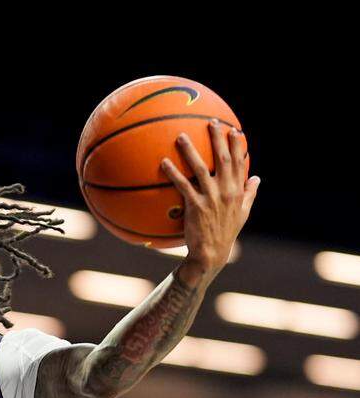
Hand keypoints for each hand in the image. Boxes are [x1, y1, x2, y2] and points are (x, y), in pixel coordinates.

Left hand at [161, 120, 260, 285]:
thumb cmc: (226, 232)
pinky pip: (182, 186)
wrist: (212, 253)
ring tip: (181, 136)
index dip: (237, 145)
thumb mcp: (243, 212)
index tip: (234, 129)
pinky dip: (173, 173)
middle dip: (217, 139)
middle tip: (211, 122)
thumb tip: (257, 178)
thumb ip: (250, 194)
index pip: (239, 162)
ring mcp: (210, 197)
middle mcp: (226, 190)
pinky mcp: (195, 206)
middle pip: (223, 159)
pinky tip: (163, 162)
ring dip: (190, 151)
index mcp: (237, 190)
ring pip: (201, 168)